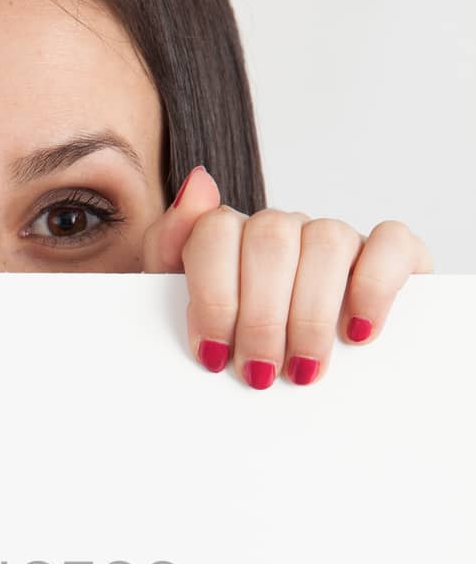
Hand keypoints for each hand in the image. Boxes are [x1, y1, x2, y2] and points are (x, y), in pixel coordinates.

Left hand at [141, 166, 433, 386]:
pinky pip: (390, 243)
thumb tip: (198, 183)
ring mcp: (337, 239)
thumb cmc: (234, 348)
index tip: (213, 354)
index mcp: (231, 238)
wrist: (300, 380)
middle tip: (259, 372)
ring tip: (302, 369)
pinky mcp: (393, 255)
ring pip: (327, 241)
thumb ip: (169, 249)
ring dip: (311, 314)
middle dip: (260, 317)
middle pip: (271, 239)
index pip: (216, 231)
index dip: (212, 296)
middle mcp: (284, 230)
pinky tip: (358, 332)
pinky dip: (374, 287)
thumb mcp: (181, 311)